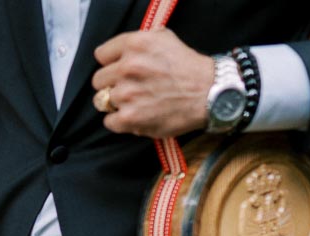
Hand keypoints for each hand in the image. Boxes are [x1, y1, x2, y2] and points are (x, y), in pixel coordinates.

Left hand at [92, 29, 213, 138]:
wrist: (210, 93)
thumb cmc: (188, 67)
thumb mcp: (164, 38)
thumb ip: (137, 42)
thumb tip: (117, 53)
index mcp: (135, 44)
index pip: (101, 55)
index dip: (111, 63)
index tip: (120, 70)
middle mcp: (128, 67)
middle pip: (99, 80)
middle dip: (112, 84)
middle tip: (131, 88)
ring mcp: (127, 94)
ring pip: (102, 101)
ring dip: (117, 104)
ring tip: (137, 102)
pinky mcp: (129, 117)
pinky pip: (109, 122)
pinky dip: (119, 122)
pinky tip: (136, 115)